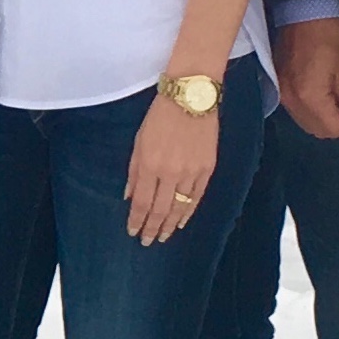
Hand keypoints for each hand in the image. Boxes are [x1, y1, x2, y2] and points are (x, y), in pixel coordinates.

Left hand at [125, 92, 219, 244]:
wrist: (191, 97)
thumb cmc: (160, 116)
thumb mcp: (139, 141)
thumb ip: (134, 172)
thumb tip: (129, 197)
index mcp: (150, 165)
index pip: (142, 202)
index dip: (137, 220)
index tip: (133, 232)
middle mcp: (171, 172)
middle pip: (160, 209)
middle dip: (153, 228)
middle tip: (147, 241)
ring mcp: (192, 172)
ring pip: (180, 207)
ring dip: (171, 225)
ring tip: (164, 236)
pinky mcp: (208, 168)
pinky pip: (197, 197)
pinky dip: (189, 212)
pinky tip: (182, 221)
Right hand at [277, 19, 338, 141]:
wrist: (305, 12)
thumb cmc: (332, 39)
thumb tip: (338, 107)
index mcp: (310, 97)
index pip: (332, 129)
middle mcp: (291, 101)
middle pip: (316, 130)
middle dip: (335, 121)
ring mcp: (281, 93)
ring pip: (303, 121)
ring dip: (321, 116)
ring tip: (333, 94)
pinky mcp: (278, 85)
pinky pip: (295, 108)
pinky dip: (309, 107)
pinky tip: (319, 90)